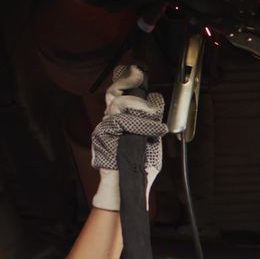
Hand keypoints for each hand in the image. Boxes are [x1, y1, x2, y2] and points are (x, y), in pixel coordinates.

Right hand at [90, 65, 167, 210]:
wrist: (129, 188)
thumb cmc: (139, 167)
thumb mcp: (150, 140)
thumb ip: (151, 121)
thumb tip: (156, 102)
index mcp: (120, 121)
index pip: (120, 94)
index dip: (127, 80)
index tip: (138, 70)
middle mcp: (110, 122)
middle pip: (114, 93)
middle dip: (128, 81)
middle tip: (140, 75)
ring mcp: (105, 128)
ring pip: (118, 104)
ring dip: (140, 107)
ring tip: (154, 116)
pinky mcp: (103, 137)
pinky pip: (121, 122)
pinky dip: (140, 124)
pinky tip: (153, 129)